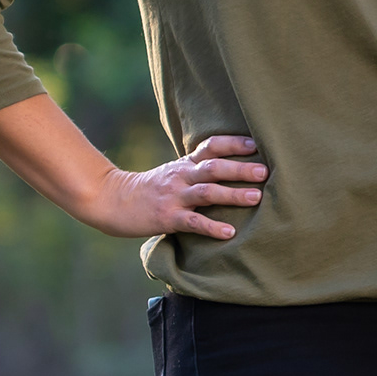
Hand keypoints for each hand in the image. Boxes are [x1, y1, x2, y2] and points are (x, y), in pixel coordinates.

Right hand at [78, 134, 263, 241]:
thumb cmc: (150, 189)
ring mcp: (174, 196)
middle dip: (240, 169)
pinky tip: (230, 232)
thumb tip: (235, 168)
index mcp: (185, 164)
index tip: (257, 144)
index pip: (211, 146)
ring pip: (207, 192)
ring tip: (256, 198)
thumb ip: (198, 169)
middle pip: (214, 167)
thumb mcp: (174, 173)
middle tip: (265, 171)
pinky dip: (212, 227)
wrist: (111, 200)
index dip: (234, 143)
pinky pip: (193, 222)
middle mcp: (181, 176)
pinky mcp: (167, 217)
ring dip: (232, 194)